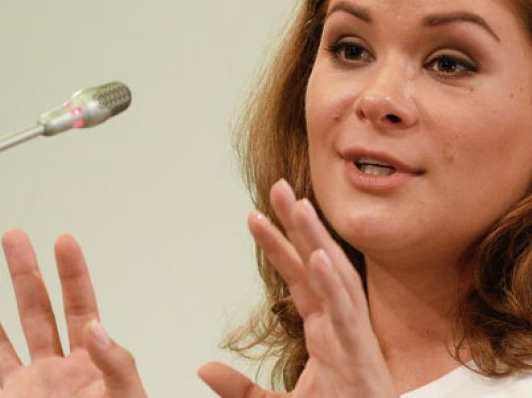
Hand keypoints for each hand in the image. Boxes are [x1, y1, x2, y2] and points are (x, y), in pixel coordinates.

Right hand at [0, 229, 146, 397]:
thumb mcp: (128, 397)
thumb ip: (115, 362)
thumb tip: (96, 326)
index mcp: (88, 362)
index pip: (80, 306)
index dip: (72, 273)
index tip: (63, 240)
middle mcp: (52, 370)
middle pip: (34, 312)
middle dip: (23, 274)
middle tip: (13, 238)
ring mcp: (24, 391)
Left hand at [199, 179, 397, 397]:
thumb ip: (240, 388)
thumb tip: (204, 368)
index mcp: (324, 332)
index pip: (298, 277)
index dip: (278, 246)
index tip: (255, 216)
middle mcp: (341, 326)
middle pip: (318, 264)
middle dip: (299, 225)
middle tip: (278, 187)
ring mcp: (354, 338)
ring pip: (335, 278)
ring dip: (317, 241)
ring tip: (299, 206)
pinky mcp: (362, 357)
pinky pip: (346, 316)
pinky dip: (333, 285)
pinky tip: (318, 257)